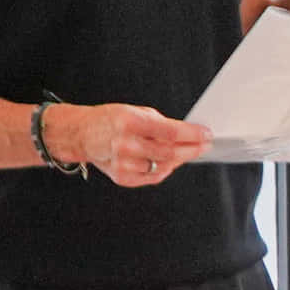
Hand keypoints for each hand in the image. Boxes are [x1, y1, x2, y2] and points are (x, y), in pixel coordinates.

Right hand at [70, 103, 208, 190]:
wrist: (83, 135)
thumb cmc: (111, 120)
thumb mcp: (136, 112)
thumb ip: (161, 124)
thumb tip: (189, 134)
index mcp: (129, 122)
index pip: (171, 132)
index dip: (193, 135)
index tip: (207, 134)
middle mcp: (125, 144)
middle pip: (170, 153)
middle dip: (192, 149)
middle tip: (204, 145)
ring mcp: (123, 163)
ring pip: (163, 167)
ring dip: (179, 160)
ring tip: (185, 151)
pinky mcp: (122, 177)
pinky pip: (152, 176)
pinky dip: (164, 169)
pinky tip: (167, 161)